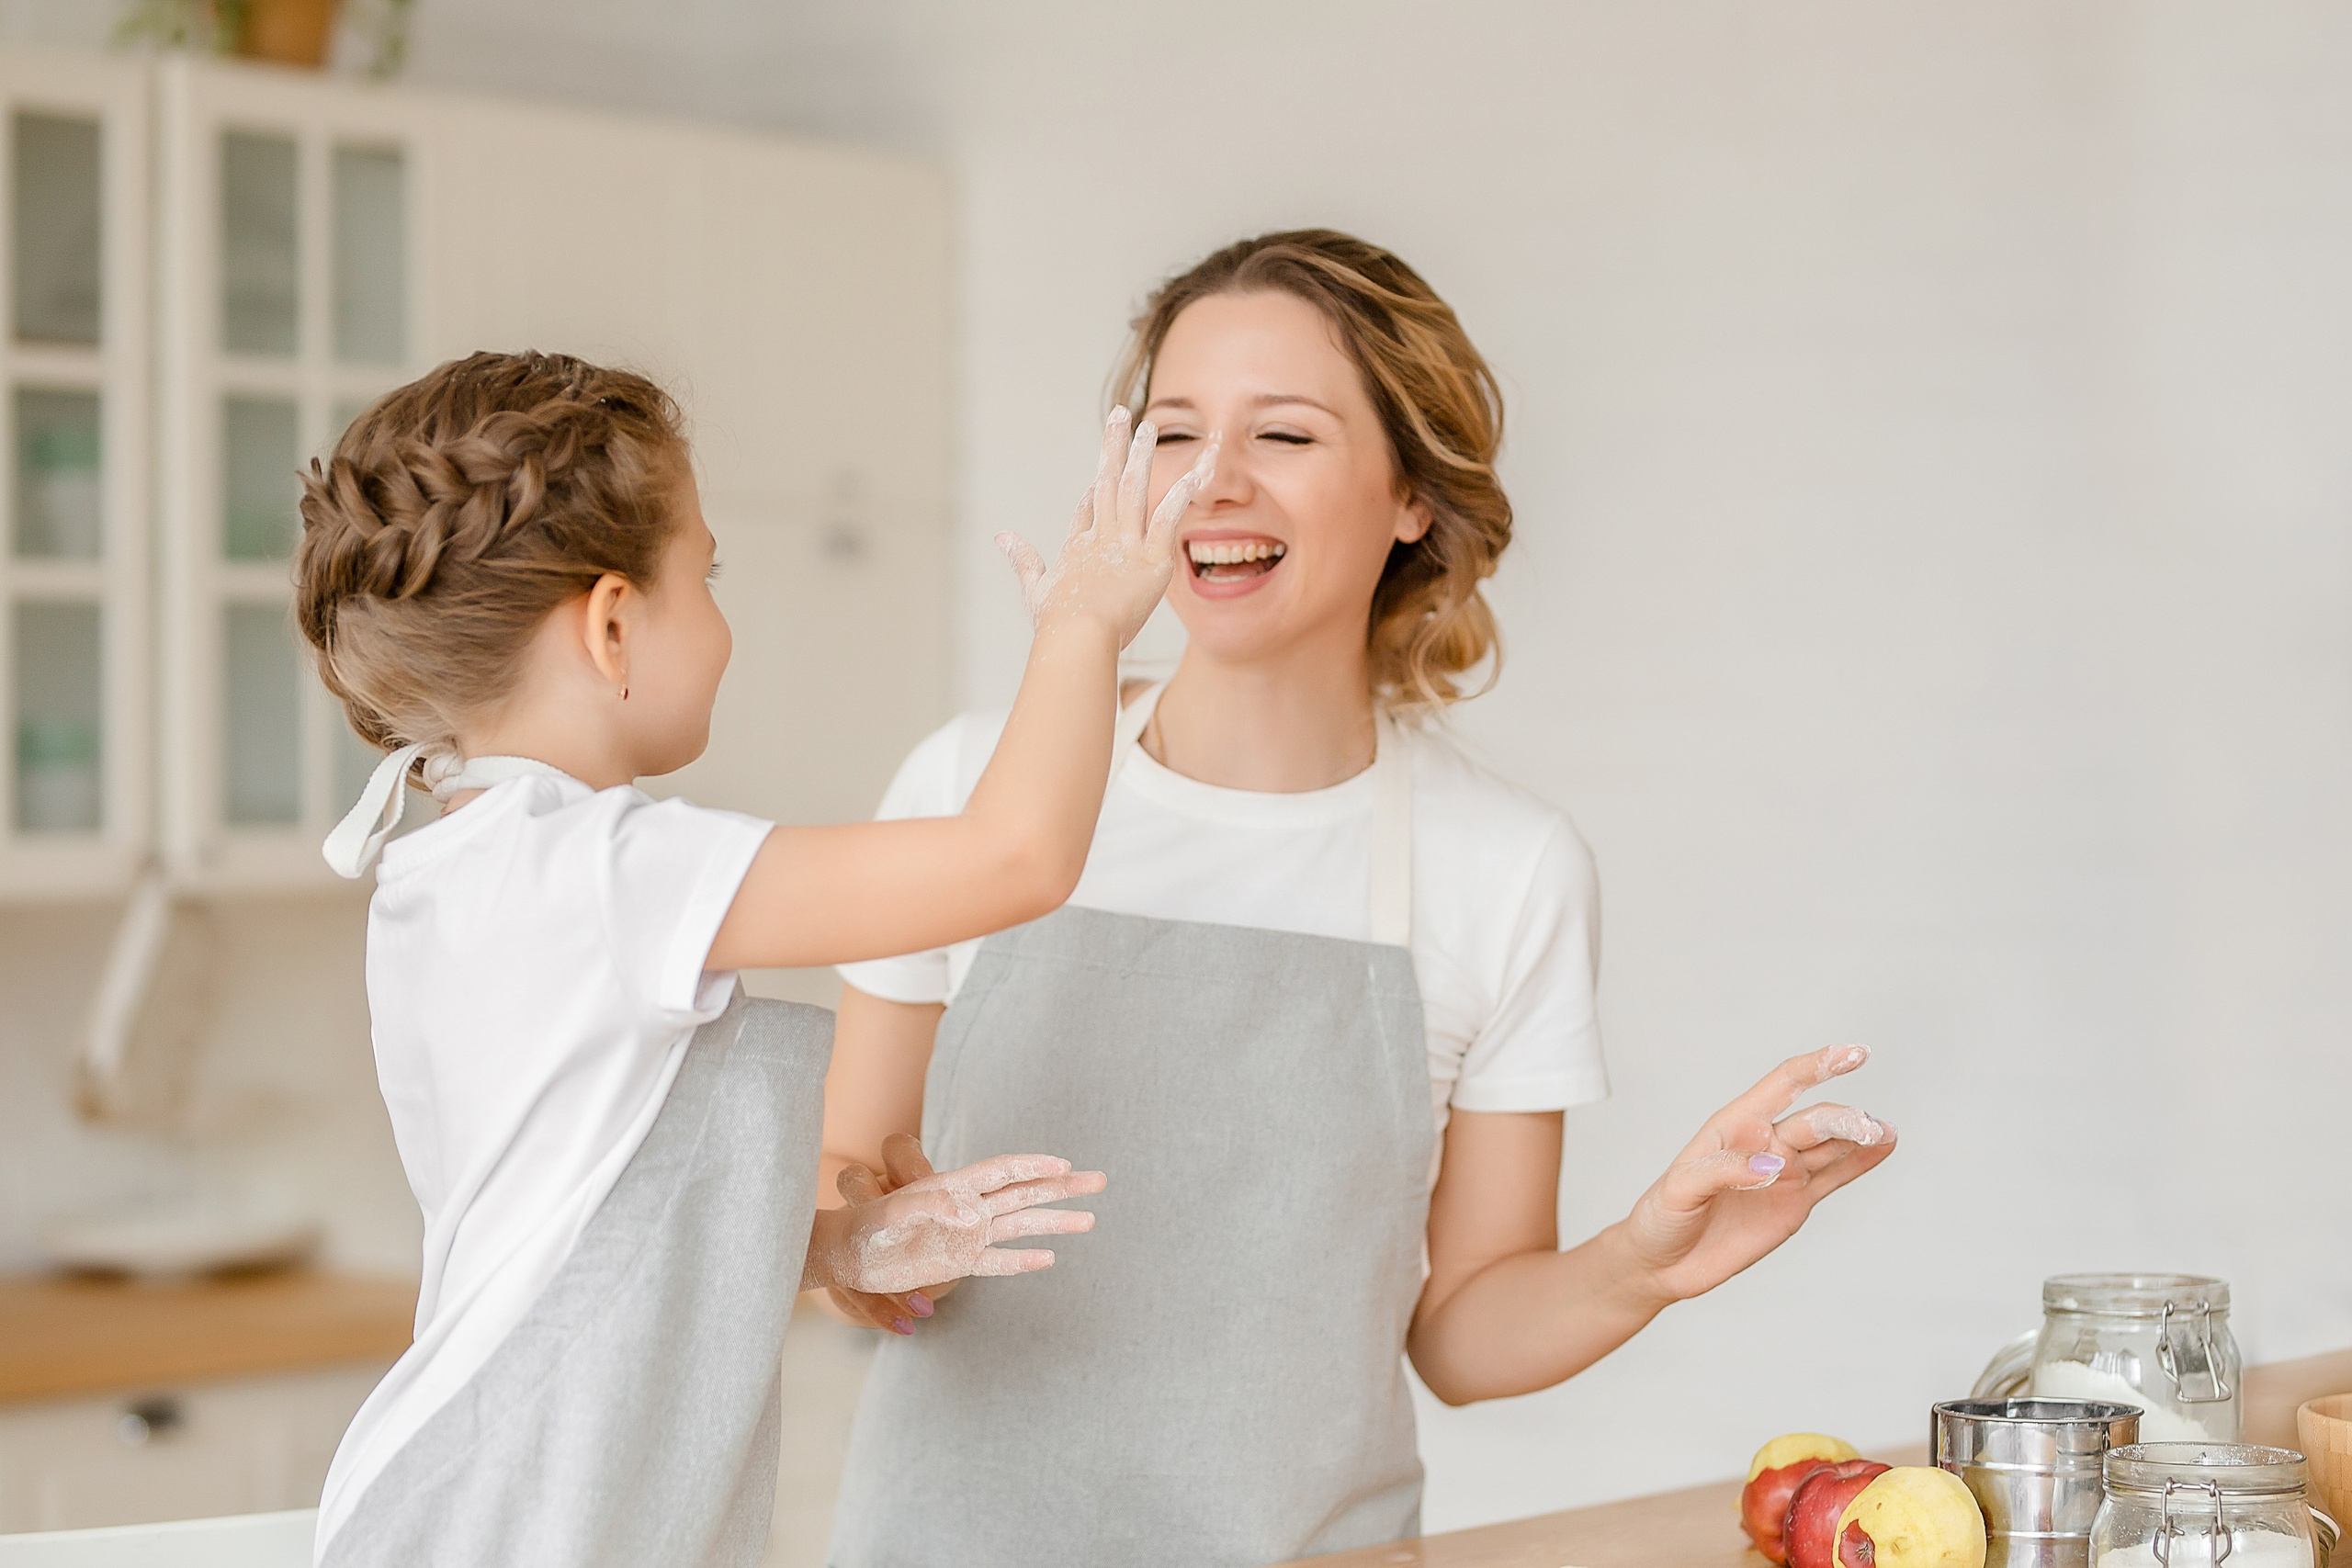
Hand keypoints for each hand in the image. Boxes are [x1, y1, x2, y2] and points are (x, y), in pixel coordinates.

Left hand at [807, 1134, 1106, 1331]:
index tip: (1066, 1163)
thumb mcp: (896, 1212)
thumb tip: (974, 1217)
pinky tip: (1049, 1259)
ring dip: (1054, 1222)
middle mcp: (968, 1207)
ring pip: (1020, 1225)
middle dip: (1063, 1187)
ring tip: (1090, 1220)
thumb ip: (932, 1206)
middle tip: (1100, 1181)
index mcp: (955, 1187)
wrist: (847, 1253)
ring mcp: (967, 1235)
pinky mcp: (959, 1261)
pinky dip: (1023, 1260)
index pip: (1004, 1171)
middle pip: (1025, 1193)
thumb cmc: (866, 1226)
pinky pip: (999, 1261)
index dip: (1035, 1166)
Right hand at [997, 407, 1218, 646]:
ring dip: (1141, 455)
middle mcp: (1101, 538)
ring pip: (1135, 489)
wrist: (1077, 635)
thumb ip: (1022, 560)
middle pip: (1108, 482)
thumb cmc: (1055, 623)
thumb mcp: (1034, 589)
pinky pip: (1168, 518)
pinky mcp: (1153, 558)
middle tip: (1122, 413)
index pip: (1086, 512)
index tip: (1100, 476)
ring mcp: (1127, 545)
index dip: (1093, 495)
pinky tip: (1193, 473)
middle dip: (1115, 446)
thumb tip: (1000, 535)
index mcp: (1076, 549)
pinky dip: (1180, 495)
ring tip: (1149, 426)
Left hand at [1618, 1045, 1895, 1304]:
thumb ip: (1723, 1171)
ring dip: (1859, 1137)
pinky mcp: (1795, 1203)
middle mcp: (1765, 1142)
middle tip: (1867, 1127)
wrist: (1663, 1261)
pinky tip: (1885, 1147)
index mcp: (1735, 1125)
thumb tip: (1772, 1165)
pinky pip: (1835, 1177)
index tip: (1854, 1055)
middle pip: (1814, 1121)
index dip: (1817, 1066)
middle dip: (1842, 1119)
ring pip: (1831, 1146)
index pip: (1783, 1085)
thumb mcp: (1680, 1190)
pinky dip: (1861, 1162)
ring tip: (1885, 1133)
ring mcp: (1784, 1172)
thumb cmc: (1662, 1216)